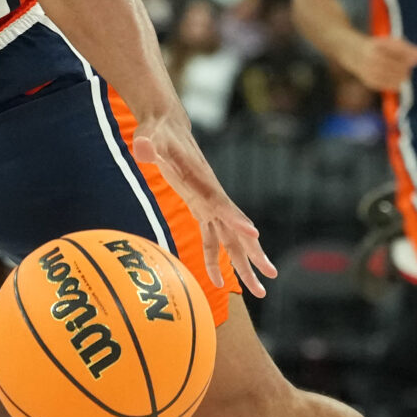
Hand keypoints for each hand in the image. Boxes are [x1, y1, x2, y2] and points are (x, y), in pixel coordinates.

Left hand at [126, 108, 276, 297]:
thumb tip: (145, 148)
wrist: (167, 126)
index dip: (236, 219)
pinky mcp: (200, 207)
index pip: (221, 203)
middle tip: (270, 276)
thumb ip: (148, 143)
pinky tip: (218, 281)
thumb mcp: (150, 135)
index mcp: (202, 180)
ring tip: (259, 291)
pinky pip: (212, 239)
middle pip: (236, 230)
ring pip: (230, 240)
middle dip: (253, 254)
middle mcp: (211, 195)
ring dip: (243, 265)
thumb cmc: (158, 132)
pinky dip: (215, 259)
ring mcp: (208, 203)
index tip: (254, 235)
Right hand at [347, 34, 416, 93]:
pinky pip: (389, 86)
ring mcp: (369, 70)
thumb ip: (411, 50)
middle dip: (408, 67)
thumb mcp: (391, 42)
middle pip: (400, 66)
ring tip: (402, 72)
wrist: (349, 50)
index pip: (401, 49)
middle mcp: (372, 57)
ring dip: (403, 76)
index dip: (414, 55)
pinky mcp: (368, 80)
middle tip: (408, 65)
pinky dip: (395, 83)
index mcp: (378, 44)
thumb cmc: (377, 46)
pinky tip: (395, 78)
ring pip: (396, 78)